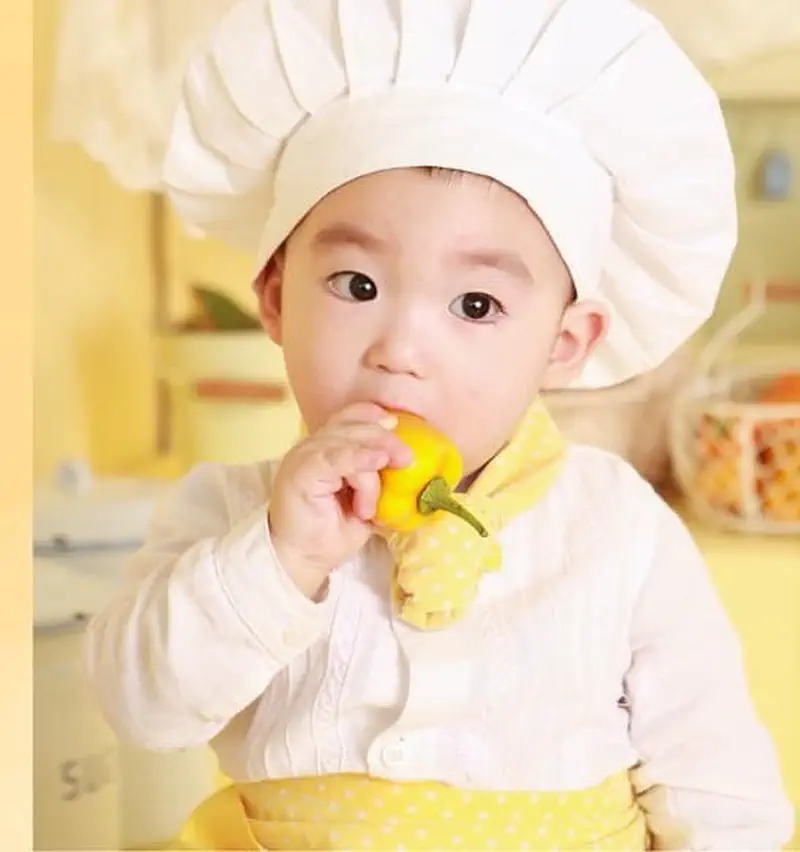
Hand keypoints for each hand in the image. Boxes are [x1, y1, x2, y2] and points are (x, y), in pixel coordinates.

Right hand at [268, 403, 412, 599]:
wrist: (303, 560)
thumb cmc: (332, 533)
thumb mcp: (366, 500)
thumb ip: (379, 478)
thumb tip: (409, 465)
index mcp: (327, 448)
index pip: (350, 417)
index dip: (375, 416)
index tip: (398, 426)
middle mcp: (312, 446)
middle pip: (353, 425)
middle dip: (385, 439)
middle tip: (406, 460)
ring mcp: (303, 457)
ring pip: (347, 441)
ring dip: (370, 468)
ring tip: (369, 505)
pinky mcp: (299, 473)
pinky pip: (332, 457)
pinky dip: (356, 458)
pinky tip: (376, 462)